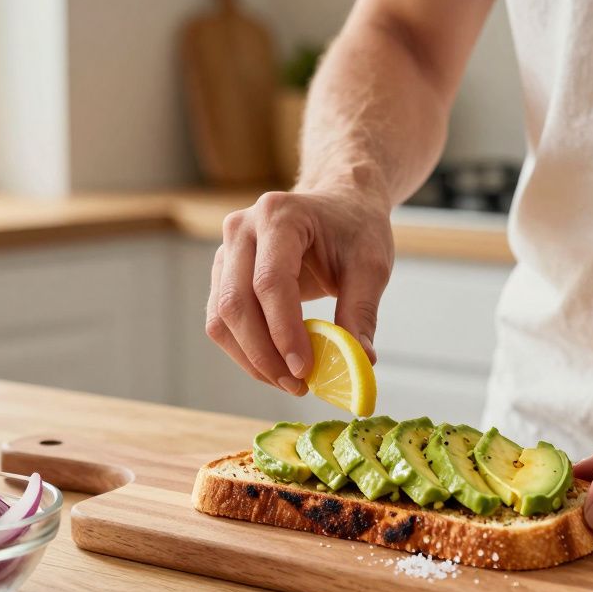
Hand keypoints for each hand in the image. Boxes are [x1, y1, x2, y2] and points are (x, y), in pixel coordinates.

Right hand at [206, 186, 393, 393]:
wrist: (337, 205)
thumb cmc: (355, 229)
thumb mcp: (371, 265)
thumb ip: (362, 311)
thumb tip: (360, 362)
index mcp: (278, 215)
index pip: (270, 281)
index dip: (284, 330)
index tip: (305, 369)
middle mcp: (242, 229)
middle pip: (236, 303)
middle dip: (264, 354)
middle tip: (298, 386)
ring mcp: (226, 252)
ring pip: (221, 318)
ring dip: (251, 359)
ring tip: (289, 382)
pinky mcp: (222, 275)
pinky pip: (221, 322)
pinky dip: (245, 352)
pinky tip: (276, 367)